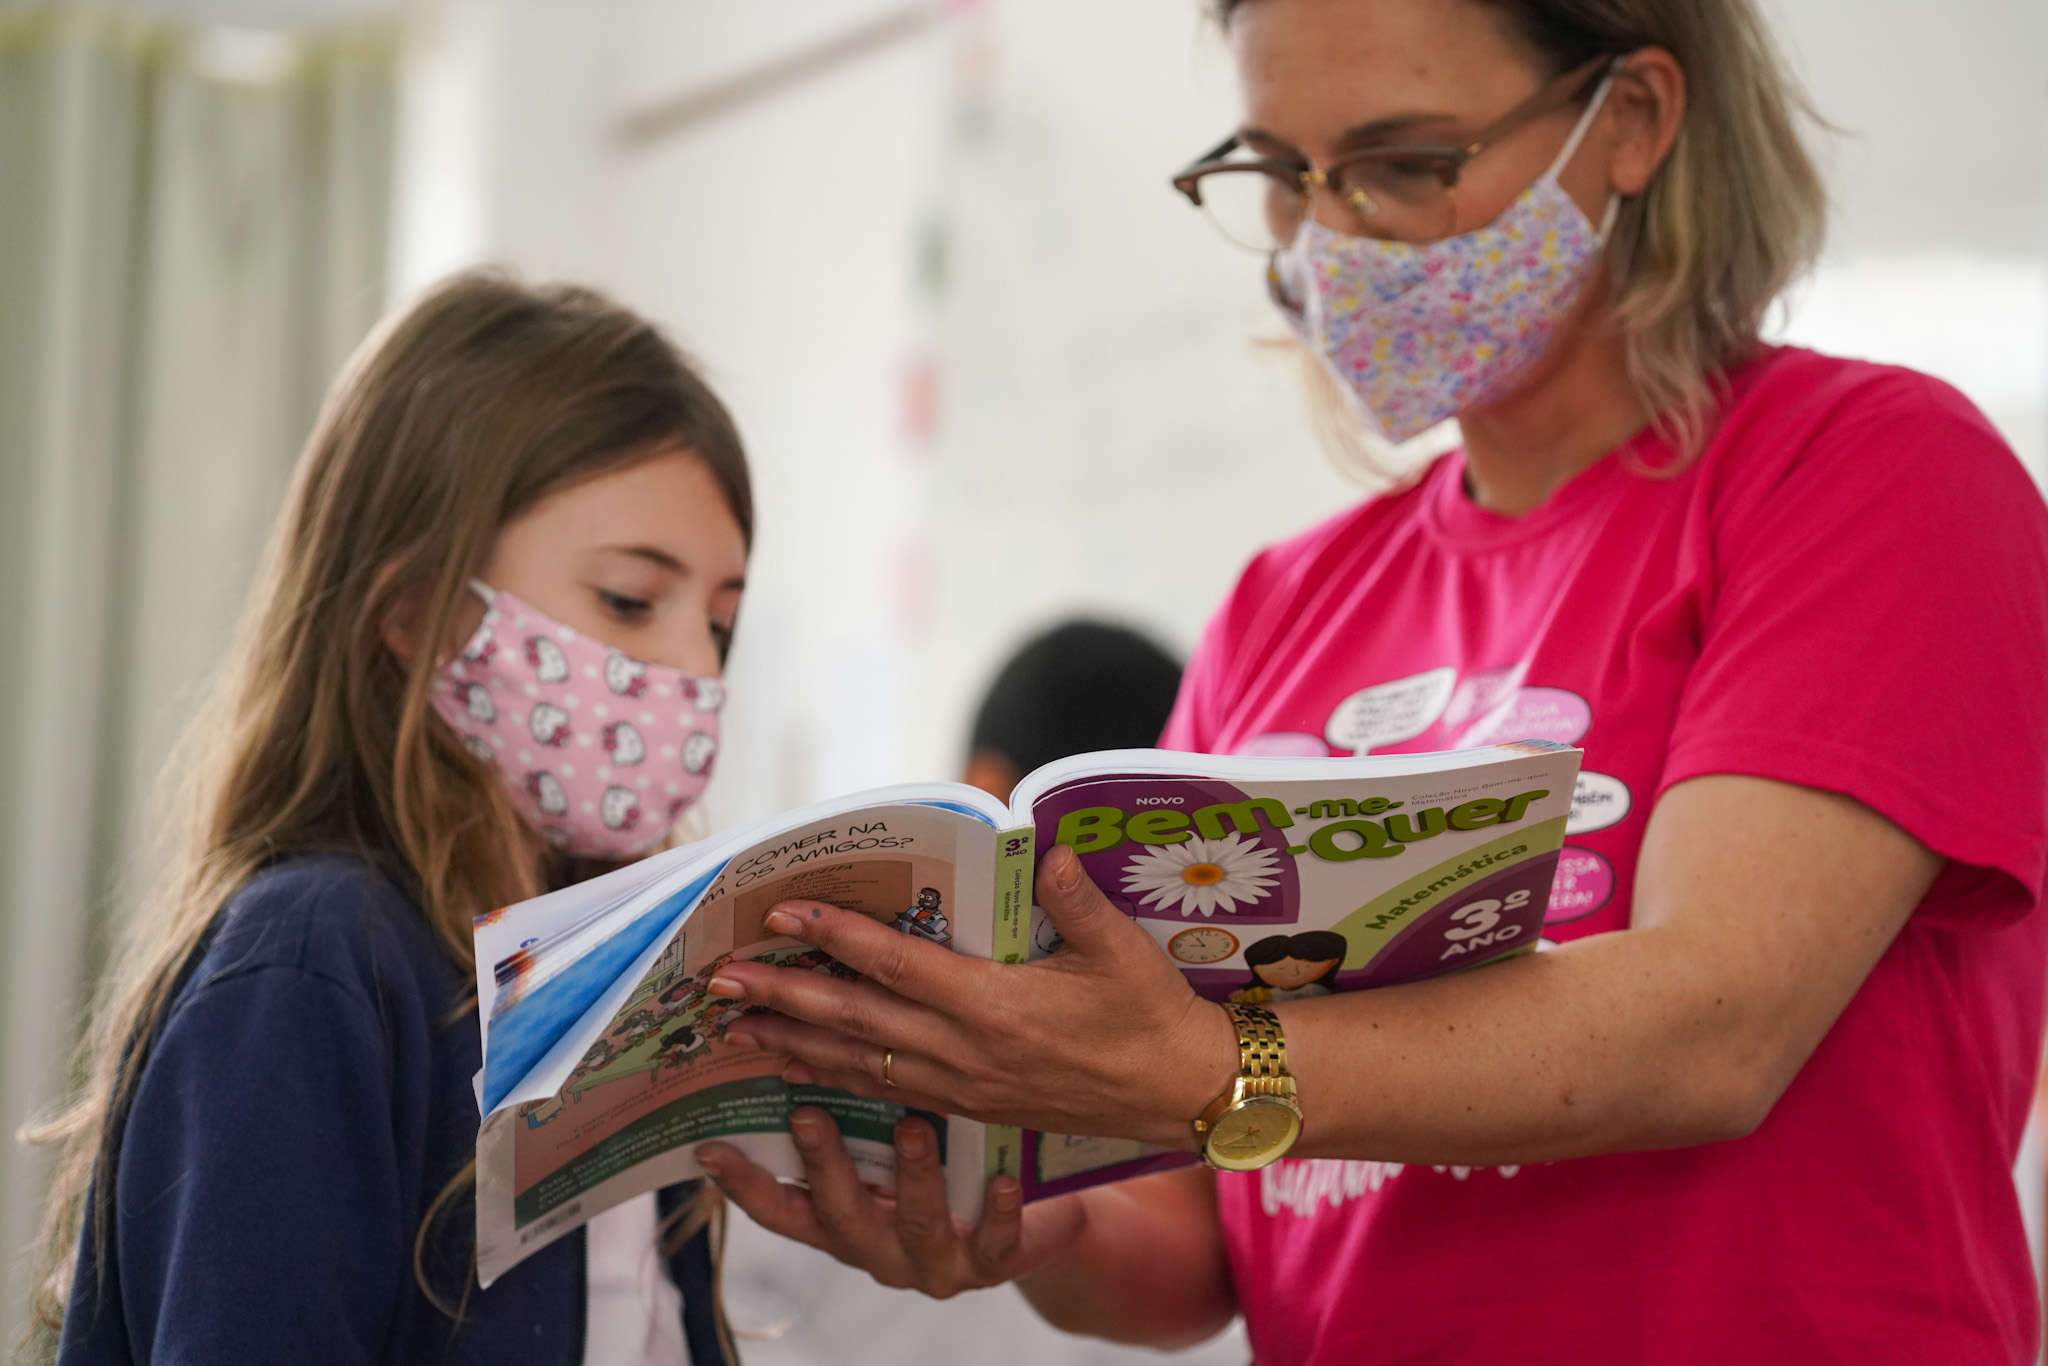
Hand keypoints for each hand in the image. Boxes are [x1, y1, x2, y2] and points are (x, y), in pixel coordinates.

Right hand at [695, 1108, 1086, 1297]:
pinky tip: (1002, 1182)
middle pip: (840, 1216)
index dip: (745, 1185)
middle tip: (808, 1116)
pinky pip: (993, 1246)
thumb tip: (798, 1040)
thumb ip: (851, 1117)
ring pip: (916, 1224)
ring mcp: (933, 1263)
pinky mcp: (991, 1266)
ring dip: (911, 1177)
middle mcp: (879, 1250)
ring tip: (913, 1127)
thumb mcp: (890, 1155)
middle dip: (823, 1166)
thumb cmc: (947, 1179)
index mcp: (846, 1221)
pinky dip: (996, 1214)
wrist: (1028, 1232)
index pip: (784, 1209)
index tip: (709, 1148)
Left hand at [708, 845, 1236, 1146]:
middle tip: (718, 984)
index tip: (782, 915)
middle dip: (782, 998)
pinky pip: (886, 1092)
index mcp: (997, 1007)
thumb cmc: (1155, 1017)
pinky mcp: (971, 1109)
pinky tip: (800, 1069)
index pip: (898, 966)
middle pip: (856, 1022)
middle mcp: (967, 1053)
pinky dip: (834, 1078)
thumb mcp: (1123, 951)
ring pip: (859, 1064)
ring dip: (793, 1044)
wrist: (1183, 1098)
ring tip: (735, 1029)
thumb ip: (1076, 901)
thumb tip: (1043, 848)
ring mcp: (964, 1087)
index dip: (836, 937)